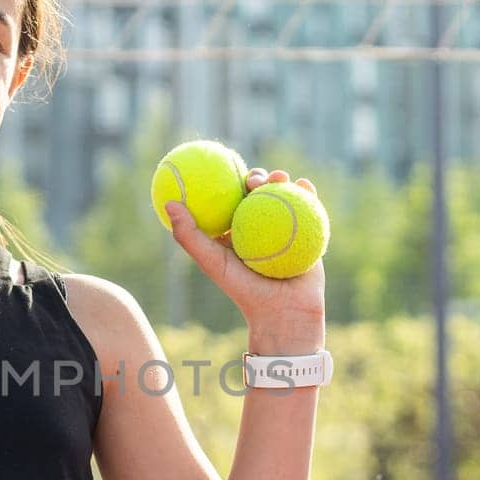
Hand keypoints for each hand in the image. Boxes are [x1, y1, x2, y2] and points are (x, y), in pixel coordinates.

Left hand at [163, 167, 326, 337]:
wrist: (284, 312)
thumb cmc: (244, 291)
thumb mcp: (212, 262)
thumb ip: (189, 235)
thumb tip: (169, 202)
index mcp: (236, 230)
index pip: (231, 199)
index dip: (228, 180)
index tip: (226, 167)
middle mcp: (260, 228)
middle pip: (259, 194)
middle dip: (259, 177)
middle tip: (254, 178)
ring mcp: (285, 230)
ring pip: (285, 197)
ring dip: (283, 180)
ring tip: (281, 178)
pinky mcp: (309, 233)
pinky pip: (309, 208)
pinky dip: (308, 193)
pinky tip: (305, 184)